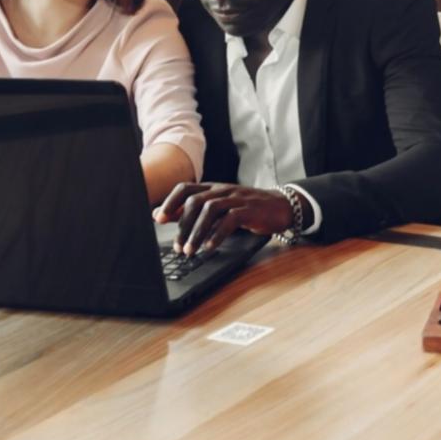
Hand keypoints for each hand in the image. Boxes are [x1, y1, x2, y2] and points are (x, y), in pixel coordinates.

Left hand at [153, 182, 294, 254]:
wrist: (282, 206)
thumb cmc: (247, 208)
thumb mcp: (219, 207)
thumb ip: (193, 211)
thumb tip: (162, 214)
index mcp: (213, 188)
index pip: (186, 188)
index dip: (170, 202)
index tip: (159, 219)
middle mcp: (223, 190)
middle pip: (195, 201)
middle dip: (182, 225)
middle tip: (177, 246)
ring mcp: (237, 198)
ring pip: (210, 210)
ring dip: (197, 232)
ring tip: (190, 251)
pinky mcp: (249, 209)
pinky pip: (230, 220)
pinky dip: (217, 235)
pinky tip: (210, 248)